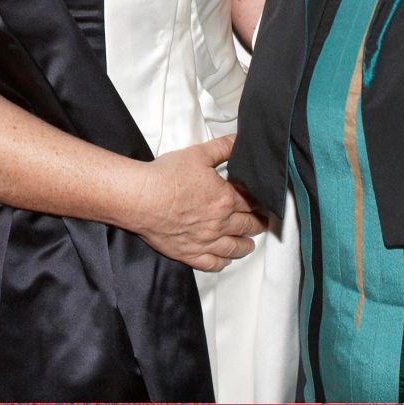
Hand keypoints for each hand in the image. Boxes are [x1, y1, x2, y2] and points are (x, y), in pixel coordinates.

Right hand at [125, 135, 264, 272]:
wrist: (141, 199)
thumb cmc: (166, 177)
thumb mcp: (198, 154)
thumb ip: (223, 147)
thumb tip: (240, 140)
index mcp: (225, 200)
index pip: (252, 203)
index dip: (260, 202)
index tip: (262, 202)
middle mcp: (220, 224)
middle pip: (248, 226)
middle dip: (258, 223)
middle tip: (262, 222)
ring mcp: (206, 242)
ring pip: (235, 249)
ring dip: (246, 245)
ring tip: (249, 242)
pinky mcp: (189, 254)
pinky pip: (213, 264)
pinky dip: (224, 262)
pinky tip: (225, 259)